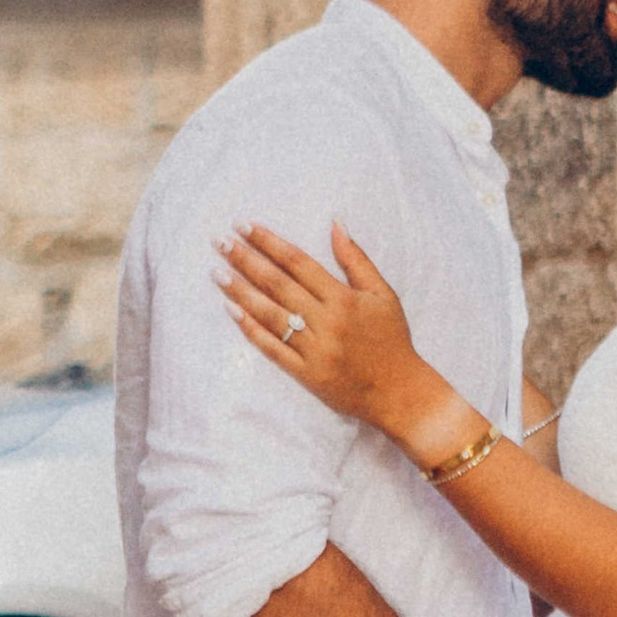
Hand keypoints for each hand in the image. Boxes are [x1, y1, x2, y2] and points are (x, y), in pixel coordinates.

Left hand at [219, 222, 435, 436]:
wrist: (400, 393)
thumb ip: (356, 259)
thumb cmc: (392, 340)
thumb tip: (335, 222)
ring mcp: (315, 350)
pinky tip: (231, 310)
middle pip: (278, 285)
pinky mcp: (306, 374)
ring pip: (270, 315)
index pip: (298, 263)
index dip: (270, 242)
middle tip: (220, 241)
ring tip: (217, 272)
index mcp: (344, 299)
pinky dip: (251, 329)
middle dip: (246, 260)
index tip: (244, 226)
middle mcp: (327, 322)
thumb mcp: (382, 294)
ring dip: (240, 291)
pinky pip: (272, 349)